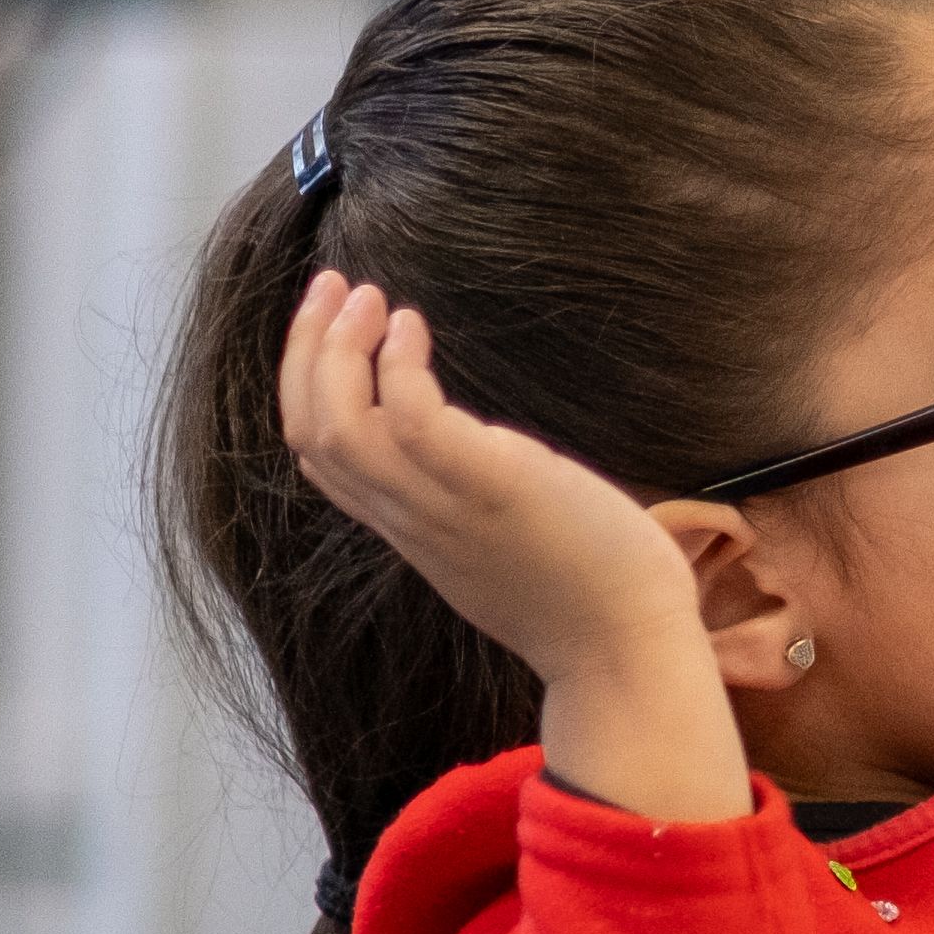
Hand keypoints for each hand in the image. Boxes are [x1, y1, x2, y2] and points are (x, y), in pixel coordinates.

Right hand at [277, 272, 753, 826]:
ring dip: (336, 348)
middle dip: (305, 352)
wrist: (627, 647)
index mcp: (410, 529)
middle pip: (311, 434)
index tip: (332, 327)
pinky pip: (409, 417)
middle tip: (330, 286)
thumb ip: (476, 498)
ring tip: (365, 294)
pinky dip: (398, 364)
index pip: (322, 460)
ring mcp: (440, 507)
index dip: (310, 388)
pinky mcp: (485, 488)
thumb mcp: (506, 539)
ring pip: (337, 425)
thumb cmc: (588, 590)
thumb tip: (490, 455)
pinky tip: (417, 326)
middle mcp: (409, 520)